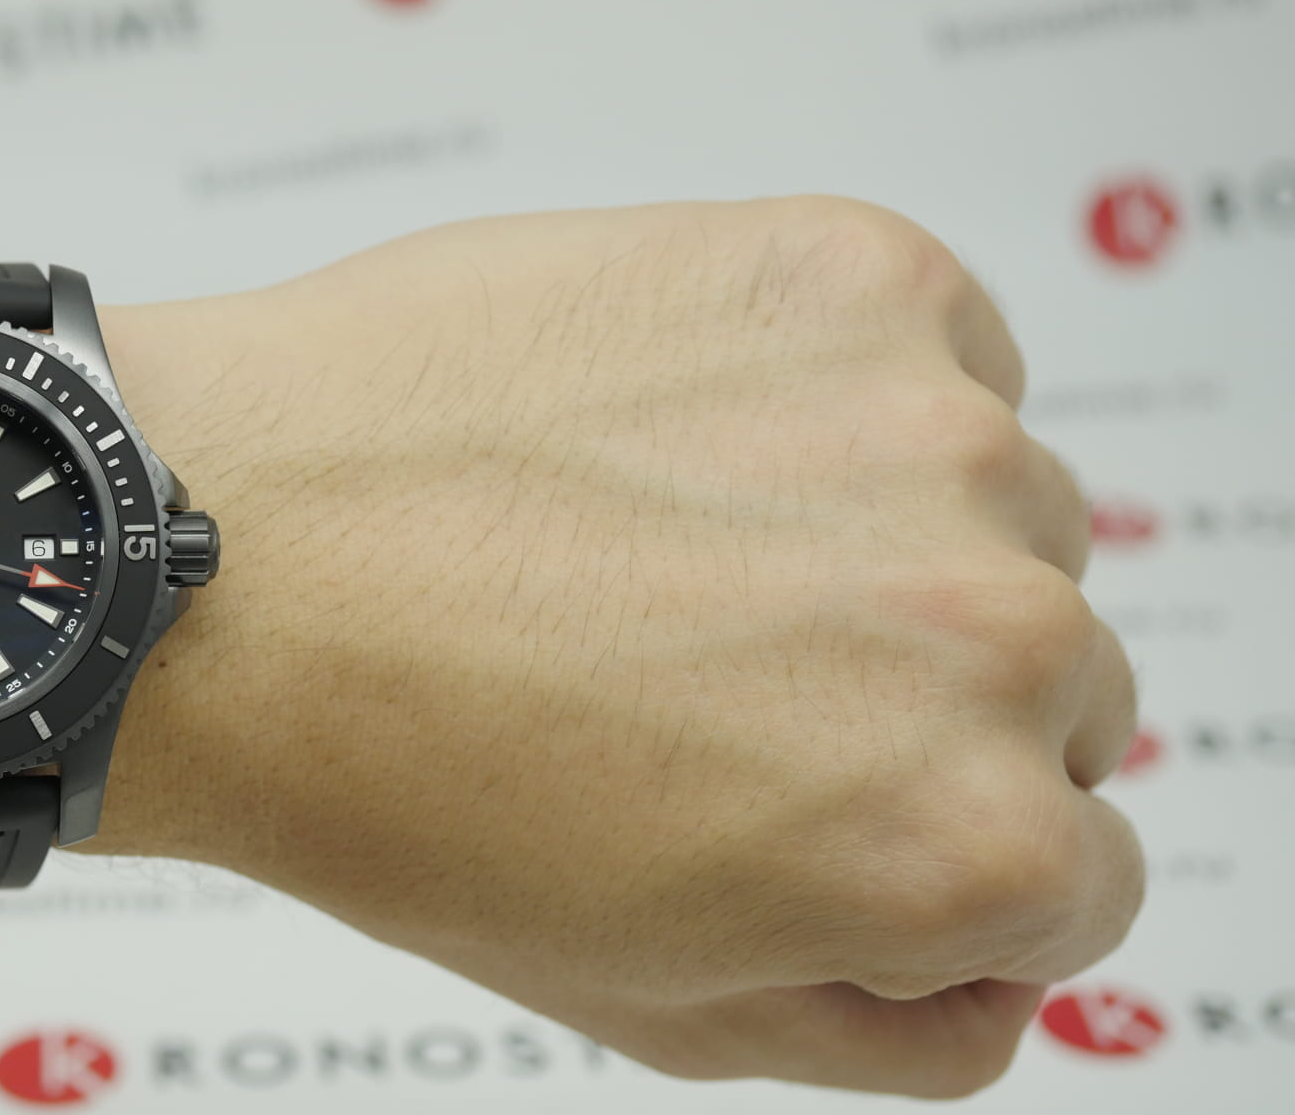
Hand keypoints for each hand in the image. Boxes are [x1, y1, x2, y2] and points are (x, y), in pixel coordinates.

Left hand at [102, 199, 1141, 1097]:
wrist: (223, 558)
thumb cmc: (394, 780)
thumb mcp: (659, 996)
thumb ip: (887, 1021)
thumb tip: (991, 972)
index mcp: (961, 844)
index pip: (1074, 879)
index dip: (933, 860)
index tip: (825, 811)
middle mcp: (995, 633)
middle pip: (1052, 686)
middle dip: (906, 699)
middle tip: (709, 678)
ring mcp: (931, 428)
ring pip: (994, 512)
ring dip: (875, 535)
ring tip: (664, 546)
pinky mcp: (852, 276)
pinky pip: (937, 352)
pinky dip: (837, 396)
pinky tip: (674, 435)